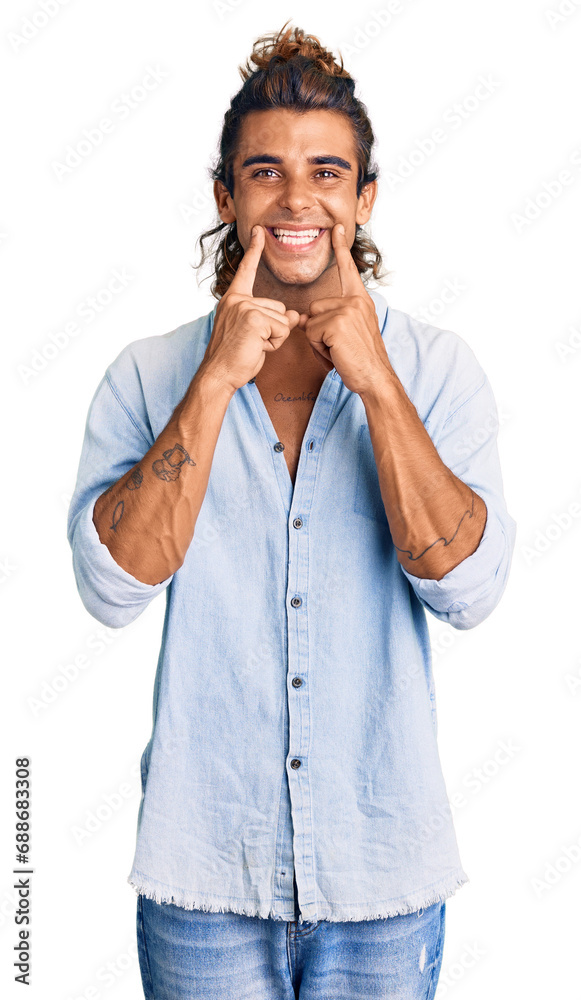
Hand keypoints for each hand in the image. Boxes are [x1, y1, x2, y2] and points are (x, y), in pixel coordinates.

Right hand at [200, 225, 300, 392]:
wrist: (219, 373)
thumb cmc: (235, 356)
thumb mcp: (255, 334)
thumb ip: (271, 320)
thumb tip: (294, 315)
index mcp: (233, 299)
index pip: (246, 271)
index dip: (254, 250)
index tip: (259, 230)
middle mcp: (237, 300)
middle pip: (278, 308)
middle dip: (274, 330)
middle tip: (252, 343)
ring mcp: (244, 307)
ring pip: (282, 320)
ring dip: (274, 338)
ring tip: (253, 346)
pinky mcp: (253, 318)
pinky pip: (281, 329)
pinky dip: (274, 343)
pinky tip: (257, 348)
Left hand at [297, 224, 393, 395]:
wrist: (375, 377)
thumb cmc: (360, 360)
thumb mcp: (347, 334)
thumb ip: (330, 319)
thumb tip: (305, 318)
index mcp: (360, 301)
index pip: (348, 270)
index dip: (341, 248)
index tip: (337, 227)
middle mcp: (356, 301)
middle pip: (315, 306)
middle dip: (319, 330)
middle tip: (339, 346)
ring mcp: (347, 310)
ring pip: (311, 321)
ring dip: (318, 341)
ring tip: (339, 350)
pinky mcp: (337, 323)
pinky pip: (311, 332)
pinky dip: (319, 348)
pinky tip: (337, 354)